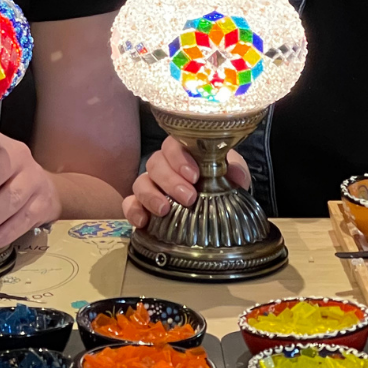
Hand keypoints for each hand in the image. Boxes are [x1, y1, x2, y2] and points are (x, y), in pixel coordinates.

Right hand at [122, 136, 251, 228]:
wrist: (215, 206)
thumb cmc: (220, 181)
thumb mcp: (232, 174)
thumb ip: (236, 171)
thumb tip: (237, 177)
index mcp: (183, 152)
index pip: (173, 145)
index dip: (179, 158)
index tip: (194, 176)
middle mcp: (163, 166)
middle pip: (155, 163)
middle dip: (170, 180)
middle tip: (188, 197)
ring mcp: (150, 185)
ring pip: (140, 182)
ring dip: (151, 195)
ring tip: (165, 210)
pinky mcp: (141, 205)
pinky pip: (129, 204)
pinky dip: (133, 211)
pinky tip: (143, 222)